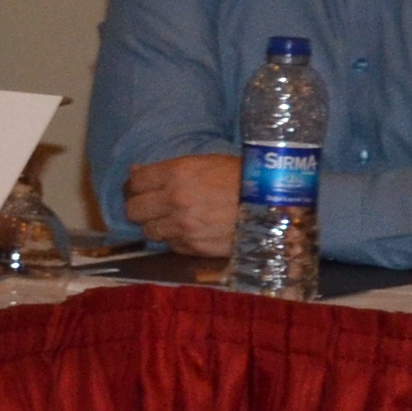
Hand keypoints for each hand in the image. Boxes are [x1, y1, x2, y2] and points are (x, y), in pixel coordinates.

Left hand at [121, 153, 238, 256]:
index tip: (140, 188)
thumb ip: (169, 169)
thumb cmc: (244, 178)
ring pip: (149, 231)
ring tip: (175, 219)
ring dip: (158, 225)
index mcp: (178, 173)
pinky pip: (171, 245)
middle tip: (152, 206)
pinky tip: (192, 231)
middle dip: (140, 207)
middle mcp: (175, 200)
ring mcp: (183, 226)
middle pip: (133, 210)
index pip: (134, 182)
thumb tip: (135, 172)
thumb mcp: (207, 163)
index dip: (135, 185)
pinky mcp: (194, 247)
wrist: (278, 207)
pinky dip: (176, 239)